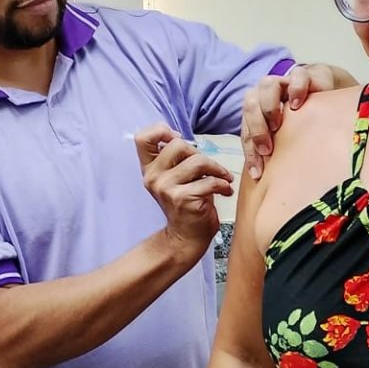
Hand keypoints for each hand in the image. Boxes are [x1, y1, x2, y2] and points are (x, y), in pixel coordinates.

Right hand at [135, 124, 233, 263]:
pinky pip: (210, 181)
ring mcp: (166, 188)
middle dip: (200, 154)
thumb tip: (179, 135)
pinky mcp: (183, 199)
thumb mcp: (173, 178)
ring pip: (198, 161)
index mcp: (149, 169)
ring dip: (217, 169)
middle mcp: (153, 177)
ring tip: (224, 179)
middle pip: (178, 145)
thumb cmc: (185, 204)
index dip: (161, 131)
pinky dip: (223, 185)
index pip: (142, 138)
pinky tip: (225, 191)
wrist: (186, 237)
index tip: (178, 138)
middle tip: (209, 168)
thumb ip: (173, 158)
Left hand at [241, 63, 353, 180]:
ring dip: (269, 107)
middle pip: (250, 104)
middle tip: (266, 149)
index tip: (257, 173)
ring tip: (278, 125)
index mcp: (257, 111)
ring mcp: (284, 83)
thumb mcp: (286, 137)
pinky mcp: (304, 75)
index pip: (246, 130)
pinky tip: (298, 104)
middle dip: (255, 129)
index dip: (249, 152)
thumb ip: (274, 151)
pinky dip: (295, 89)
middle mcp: (265, 94)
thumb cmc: (301, 119)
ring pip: (267, 85)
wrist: (324, 93)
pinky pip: (297, 76)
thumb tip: (265, 181)